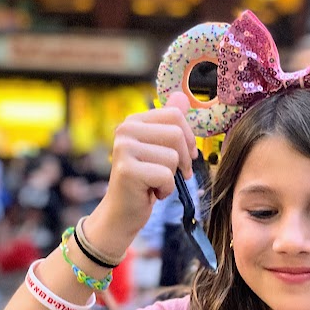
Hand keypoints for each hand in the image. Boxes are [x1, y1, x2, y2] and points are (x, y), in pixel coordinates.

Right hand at [85, 93, 196, 251]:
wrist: (121, 213)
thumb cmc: (145, 183)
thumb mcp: (160, 150)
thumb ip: (170, 124)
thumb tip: (182, 96)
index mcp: (134, 120)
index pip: (175, 115)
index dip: (188, 138)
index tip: (186, 157)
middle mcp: (125, 129)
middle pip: (176, 134)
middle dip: (183, 160)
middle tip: (174, 175)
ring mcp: (123, 148)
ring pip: (172, 157)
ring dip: (171, 178)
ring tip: (155, 184)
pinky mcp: (127, 169)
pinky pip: (165, 176)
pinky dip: (165, 190)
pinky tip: (150, 193)